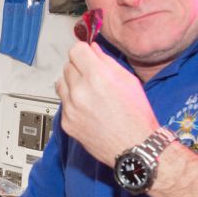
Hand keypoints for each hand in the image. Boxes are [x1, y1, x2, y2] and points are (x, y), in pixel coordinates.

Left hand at [55, 42, 158, 163]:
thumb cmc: (136, 117)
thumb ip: (107, 62)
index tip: (87, 55)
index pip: (76, 50)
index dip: (83, 51)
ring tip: (89, 92)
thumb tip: (93, 49)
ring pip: (61, 83)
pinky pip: (63, 103)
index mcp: (97, 77)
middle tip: (93, 76)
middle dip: (79, 67)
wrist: (134, 147)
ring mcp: (71, 108)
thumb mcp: (129, 81)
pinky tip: (88, 109)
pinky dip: (72, 102)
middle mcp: (80, 91)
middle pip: (68, 66)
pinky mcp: (67, 122)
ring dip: (72, 83)